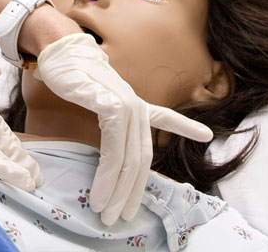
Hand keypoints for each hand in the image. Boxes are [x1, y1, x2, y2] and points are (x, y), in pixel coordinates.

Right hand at [33, 33, 211, 225]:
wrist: (61, 50)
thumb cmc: (76, 76)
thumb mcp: (100, 98)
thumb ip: (112, 119)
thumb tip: (113, 142)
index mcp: (135, 104)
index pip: (165, 117)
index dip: (186, 126)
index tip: (206, 134)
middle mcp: (136, 106)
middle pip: (142, 157)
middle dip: (131, 191)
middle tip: (121, 216)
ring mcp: (126, 106)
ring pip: (128, 158)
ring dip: (116, 189)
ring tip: (106, 210)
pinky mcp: (111, 107)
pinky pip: (112, 149)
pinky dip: (107, 174)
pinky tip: (106, 190)